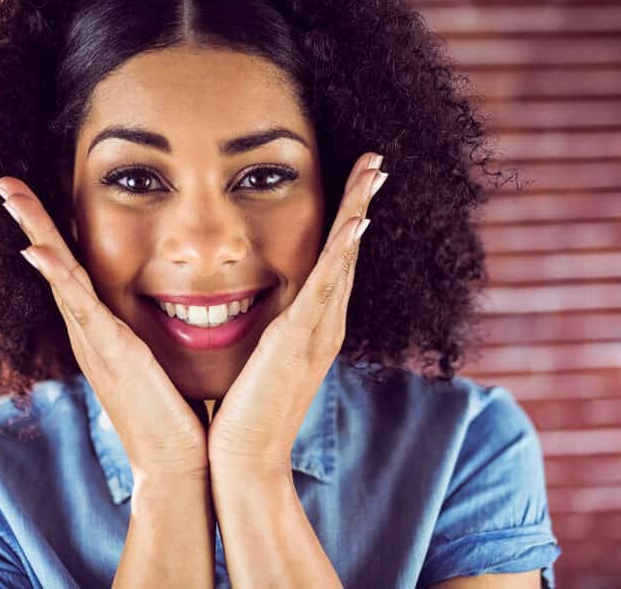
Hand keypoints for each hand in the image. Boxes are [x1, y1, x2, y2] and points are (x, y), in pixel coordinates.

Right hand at [0, 177, 209, 479]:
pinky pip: (79, 307)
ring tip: (10, 194)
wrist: (178, 464)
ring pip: (59, 275)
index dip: (54, 232)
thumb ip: (151, 335)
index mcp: (102, 330)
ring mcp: (96, 342)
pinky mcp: (111, 354)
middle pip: (56, 264)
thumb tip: (173, 310)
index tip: (38, 196)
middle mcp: (89, 332)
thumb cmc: (175, 415)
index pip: (74, 269)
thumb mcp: (159, 360)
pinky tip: (37, 248)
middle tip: (5, 181)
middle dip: (31, 220)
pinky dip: (57, 275)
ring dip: (34, 231)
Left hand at [206, 152, 386, 476]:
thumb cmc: (244, 412)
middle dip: (362, 203)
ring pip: (343, 259)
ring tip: (373, 172)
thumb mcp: (258, 358)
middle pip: (348, 251)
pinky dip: (342, 252)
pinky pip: (326, 287)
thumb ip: (264, 330)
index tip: (356, 182)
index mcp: (314, 326)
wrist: (243, 459)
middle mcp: (324, 324)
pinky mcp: (299, 340)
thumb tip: (247, 306)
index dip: (347, 219)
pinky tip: (355, 221)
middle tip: (376, 161)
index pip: (334, 261)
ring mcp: (317, 331)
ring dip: (358, 211)